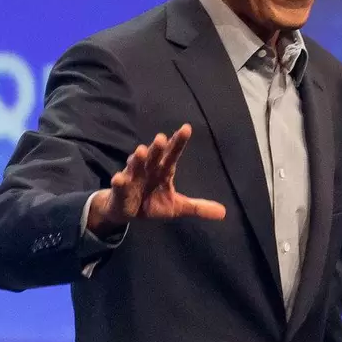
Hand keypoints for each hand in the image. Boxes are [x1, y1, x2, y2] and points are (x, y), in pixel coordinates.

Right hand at [87, 123, 225, 237]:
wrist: (126, 211)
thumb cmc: (152, 203)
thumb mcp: (177, 207)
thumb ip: (198, 207)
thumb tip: (223, 212)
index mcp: (163, 171)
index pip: (172, 154)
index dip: (178, 142)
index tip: (186, 128)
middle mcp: (148, 170)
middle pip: (154, 157)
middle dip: (157, 148)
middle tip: (161, 137)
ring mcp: (133, 178)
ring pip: (136, 166)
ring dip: (137, 159)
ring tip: (141, 151)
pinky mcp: (121, 189)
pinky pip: (119, 184)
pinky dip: (118, 181)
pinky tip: (118, 178)